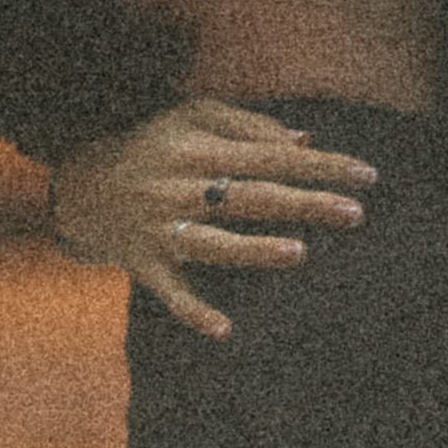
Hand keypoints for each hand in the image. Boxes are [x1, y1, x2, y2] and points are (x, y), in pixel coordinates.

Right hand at [51, 100, 378, 340]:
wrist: (79, 183)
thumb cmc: (154, 144)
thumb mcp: (193, 117)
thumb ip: (250, 125)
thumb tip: (306, 140)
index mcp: (199, 148)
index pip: (271, 156)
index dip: (320, 165)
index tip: (368, 175)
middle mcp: (181, 187)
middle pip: (251, 197)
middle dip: (304, 204)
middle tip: (355, 213)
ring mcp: (162, 228)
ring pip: (214, 243)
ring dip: (255, 250)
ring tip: (300, 254)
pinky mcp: (145, 264)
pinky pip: (171, 293)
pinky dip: (195, 312)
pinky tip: (226, 330)